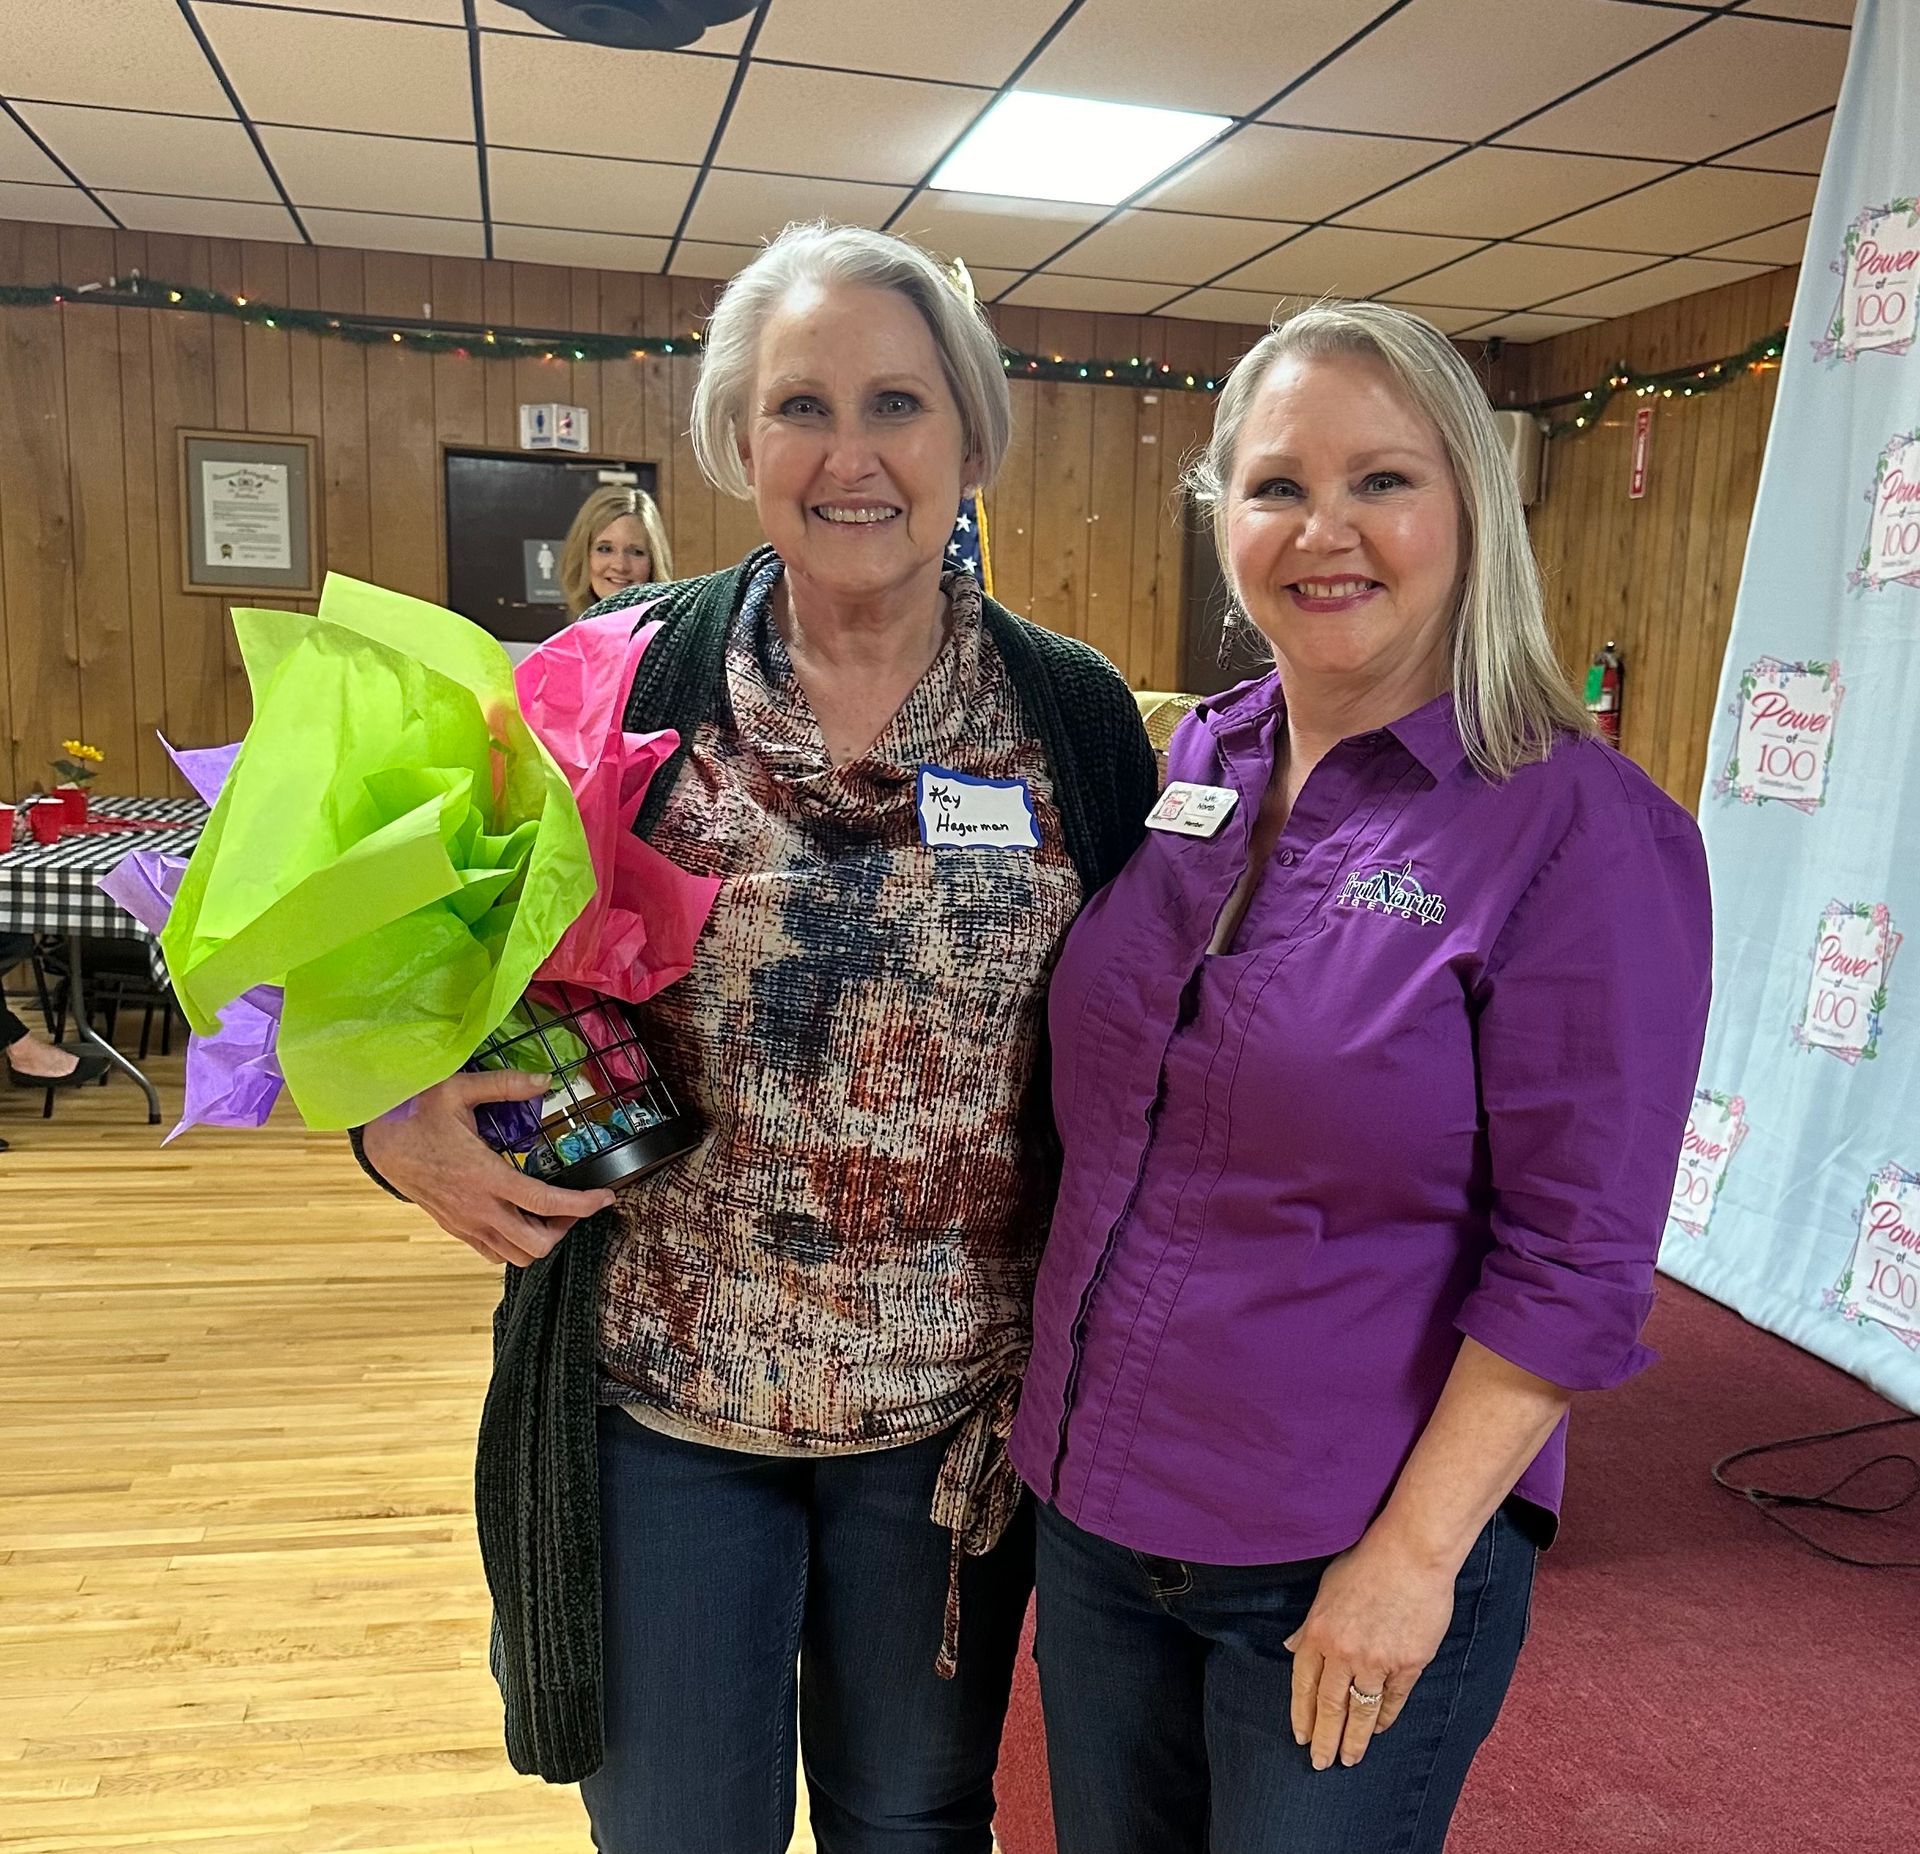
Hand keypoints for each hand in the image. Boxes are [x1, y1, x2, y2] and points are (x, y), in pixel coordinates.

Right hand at [360, 1070, 614, 1268]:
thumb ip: (505, 1084)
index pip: (544, 1203)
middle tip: (574, 1203)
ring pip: (515, 1256)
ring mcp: (466, 1224)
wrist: (381, 1142)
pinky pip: (493, 1253)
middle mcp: (478, 1208)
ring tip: (550, 1212)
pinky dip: (514, 1244)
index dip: (582, 1205)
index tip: (607, 1197)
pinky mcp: (456, 1229)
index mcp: (485, 1175)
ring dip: (540, 1240)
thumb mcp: (459, 1089)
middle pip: (535, 1245)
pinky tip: (521, 1218)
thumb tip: (546, 1079)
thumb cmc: (418, 1112)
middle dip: (564, 1229)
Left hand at [1284, 1530, 1458, 1771]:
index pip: (1303, 1685)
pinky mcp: (1407, 1664)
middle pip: (1330, 1706)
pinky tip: (1378, 1729)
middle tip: (1320, 1763)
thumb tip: (1292, 1648)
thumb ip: (1309, 1624)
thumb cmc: (1366, 1563)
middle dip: (1324, 1738)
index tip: (1300, 1737)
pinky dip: (1384, 1718)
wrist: (1411, 1554)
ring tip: (1349, 1759)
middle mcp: (1343, 1652)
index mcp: (1318, 1632)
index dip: (1301, 1715)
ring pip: (1361, 1712)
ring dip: (1354, 1740)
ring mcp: (1376, 1661)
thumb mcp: (1326, 1589)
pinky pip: (1392, 1701)